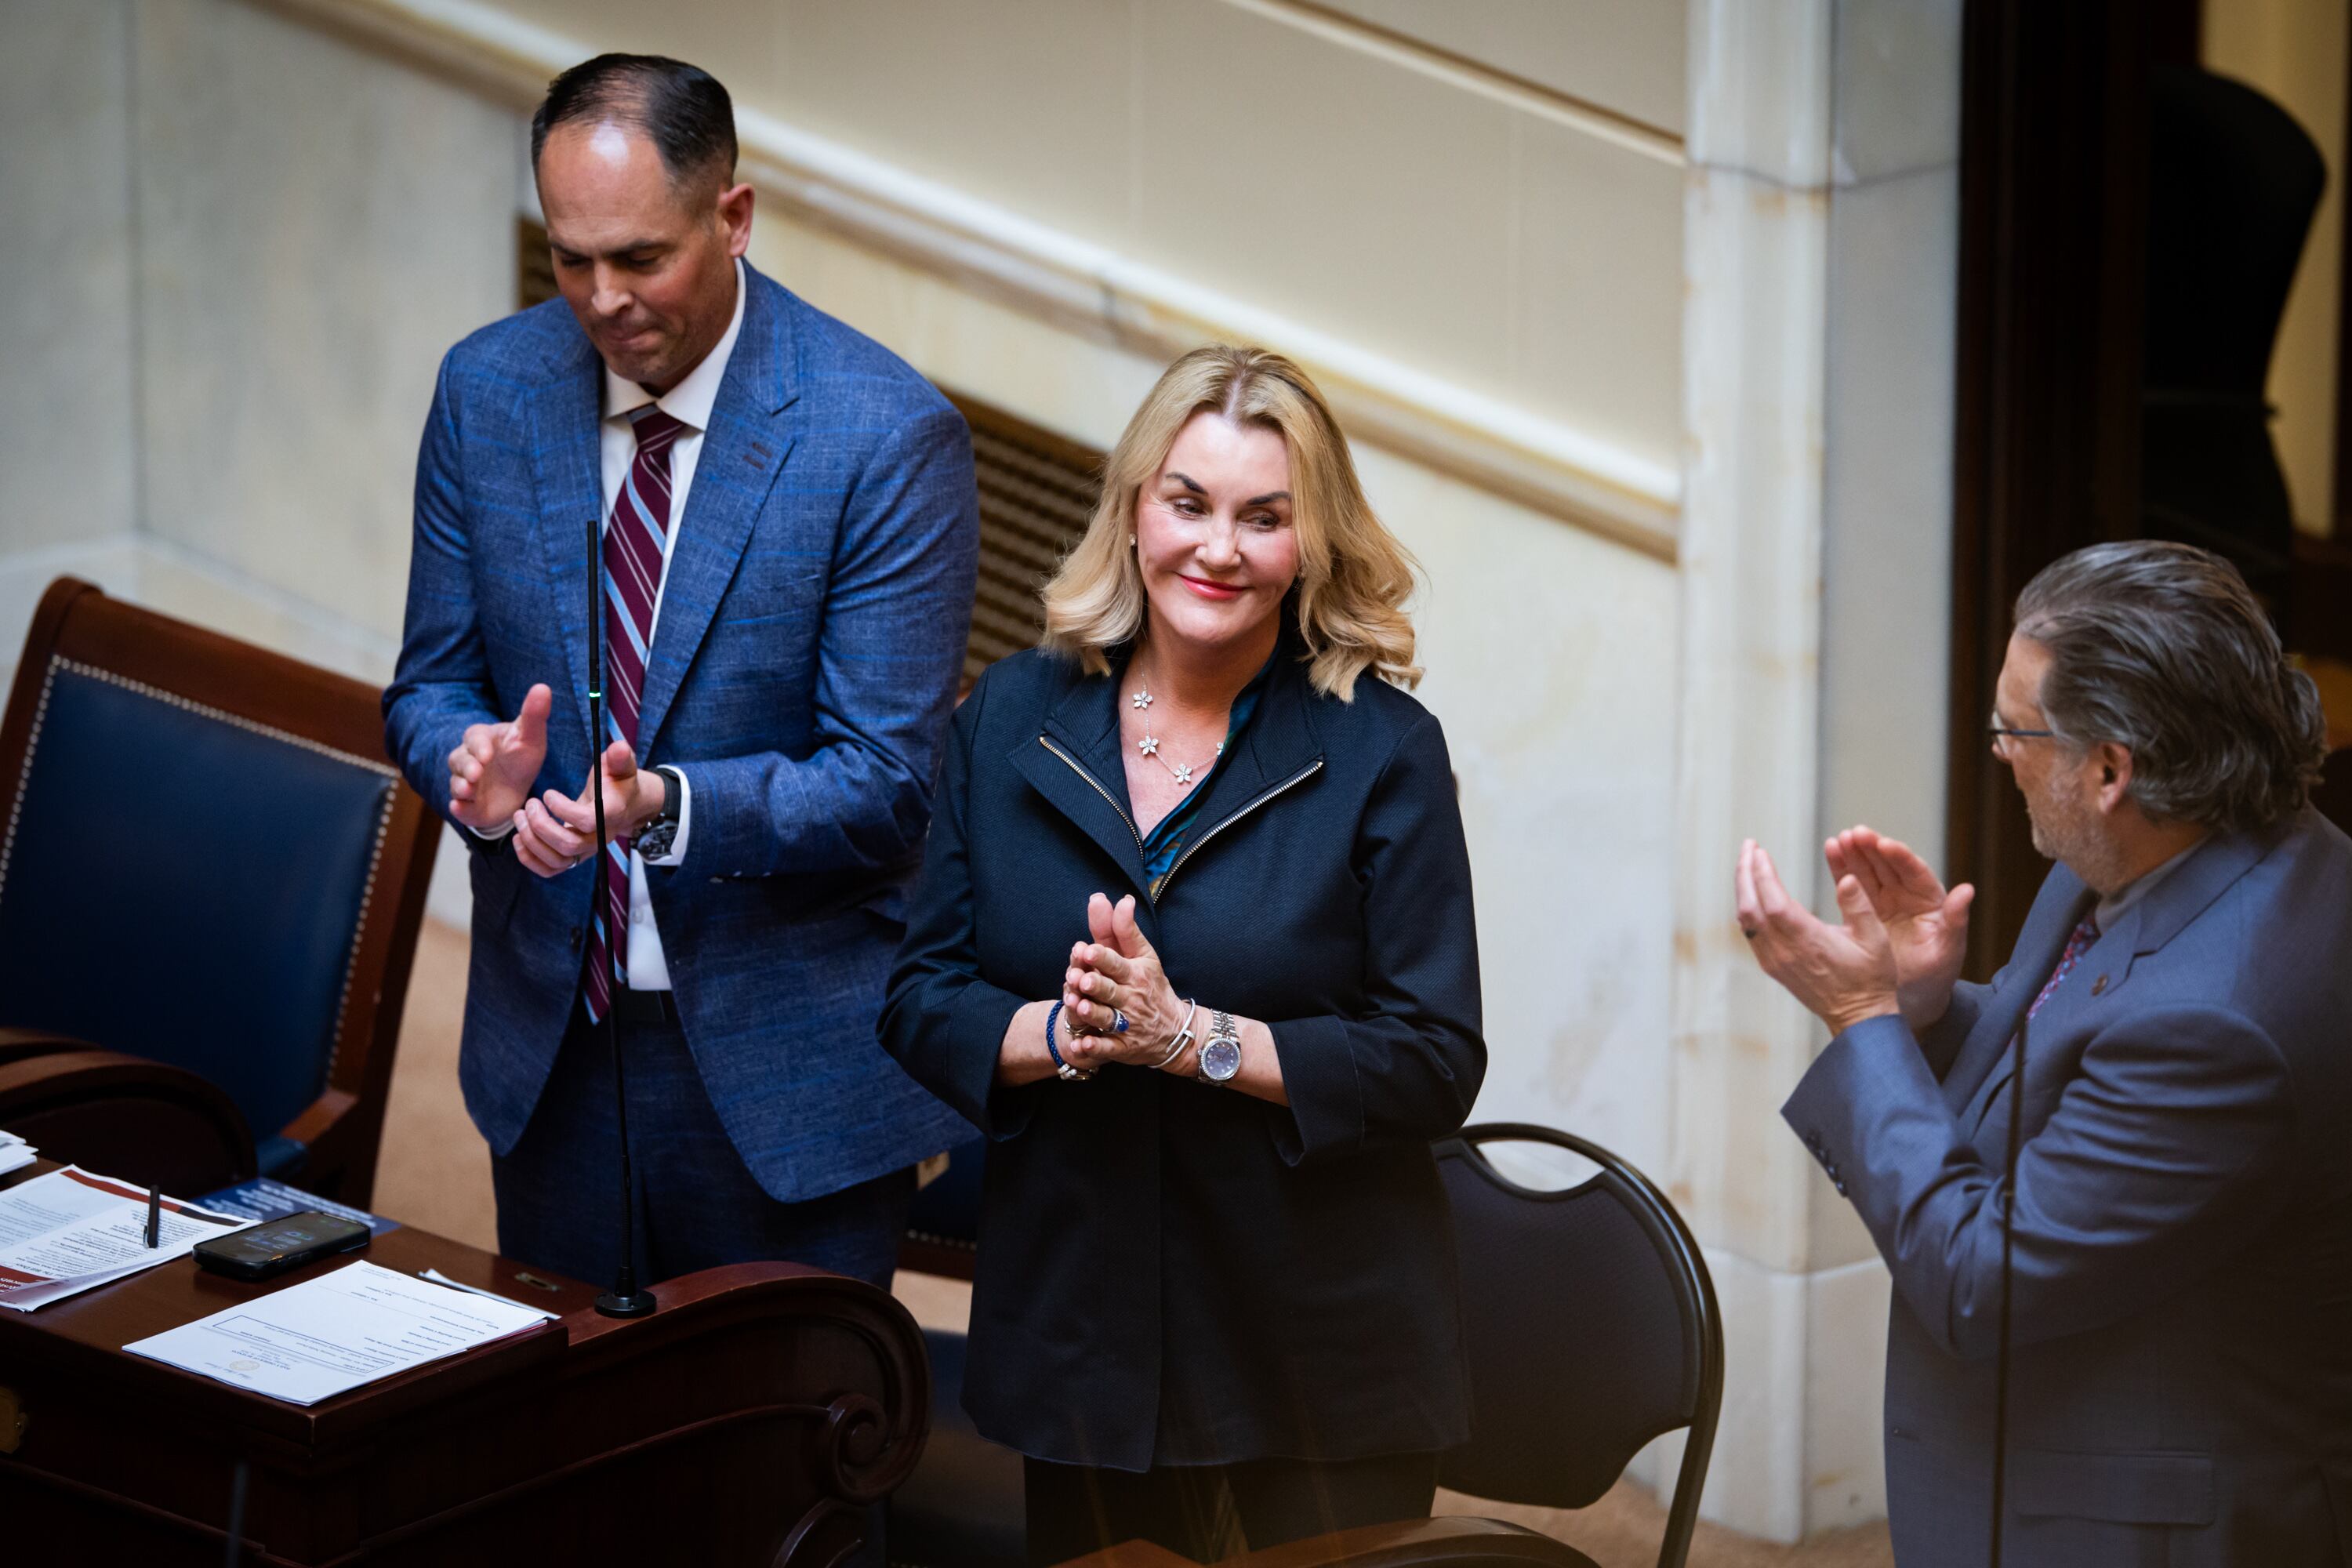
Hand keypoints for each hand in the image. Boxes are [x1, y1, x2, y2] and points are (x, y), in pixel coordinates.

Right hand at [446, 684, 549, 831]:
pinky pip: (458, 806)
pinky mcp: (467, 804)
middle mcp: (467, 760)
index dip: (479, 747)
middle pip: (458, 760)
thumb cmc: (521, 757)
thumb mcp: (531, 737)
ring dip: (460, 787)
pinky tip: (460, 808)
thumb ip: (534, 715)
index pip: (474, 738)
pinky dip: (459, 808)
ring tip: (468, 790)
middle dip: (466, 767)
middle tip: (476, 773)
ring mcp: (465, 783)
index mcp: (481, 739)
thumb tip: (543, 687)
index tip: (487, 755)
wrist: (518, 790)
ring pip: (456, 783)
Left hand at [510, 741, 666, 879]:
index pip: (586, 821)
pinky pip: (549, 870)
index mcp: (611, 815)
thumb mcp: (621, 766)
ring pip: (557, 860)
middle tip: (529, 804)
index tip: (547, 793)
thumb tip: (618, 748)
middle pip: (568, 845)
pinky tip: (518, 837)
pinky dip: (529, 858)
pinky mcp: (572, 858)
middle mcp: (599, 839)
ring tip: (519, 816)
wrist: (623, 804)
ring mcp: (586, 851)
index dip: (562, 809)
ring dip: (531, 840)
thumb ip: (619, 758)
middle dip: (541, 825)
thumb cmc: (618, 782)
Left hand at [1060, 893, 1189, 1070]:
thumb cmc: (1151, 986)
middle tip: (1081, 979)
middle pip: (1109, 991)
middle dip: (1095, 985)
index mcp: (1135, 974)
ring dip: (1092, 1013)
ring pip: (1107, 1019)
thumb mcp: (1143, 956)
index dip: (1101, 957)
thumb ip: (1124, 930)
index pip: (1117, 963)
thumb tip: (1120, 899)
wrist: (1176, 1031)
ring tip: (1079, 1007)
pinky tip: (1080, 1046)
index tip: (1086, 949)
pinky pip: (1107, 1049)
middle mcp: (1131, 999)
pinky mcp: (1122, 1047)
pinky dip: (1094, 1049)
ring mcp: (1127, 1025)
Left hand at [1735, 839, 1901, 1037]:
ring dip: (1744, 889)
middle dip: (1745, 873)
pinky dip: (1749, 908)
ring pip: (1746, 920)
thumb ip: (1859, 905)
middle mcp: (1784, 951)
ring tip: (1749, 864)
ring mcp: (1775, 961)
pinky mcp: (1773, 967)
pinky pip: (1751, 933)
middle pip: (1750, 907)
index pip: (1773, 901)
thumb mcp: (1875, 939)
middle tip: (1748, 847)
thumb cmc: (1872, 979)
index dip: (1762, 873)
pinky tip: (1755, 894)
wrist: (1859, 1019)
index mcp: (1807, 941)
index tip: (1759, 850)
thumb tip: (1845, 877)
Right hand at [1825, 826, 1972, 1029]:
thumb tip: (1967, 890)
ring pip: (1868, 871)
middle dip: (1872, 848)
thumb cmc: (1935, 977)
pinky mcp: (1864, 910)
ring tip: (1839, 839)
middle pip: (1888, 866)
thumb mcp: (1948, 952)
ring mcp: (1884, 902)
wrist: (1910, 1001)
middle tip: (1856, 833)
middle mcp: (1906, 896)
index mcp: (1930, 902)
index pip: (1916, 873)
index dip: (1900, 857)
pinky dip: (1841, 868)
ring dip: (1854, 853)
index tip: (1885, 844)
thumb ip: (1956, 921)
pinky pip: (1852, 885)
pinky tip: (1831, 850)